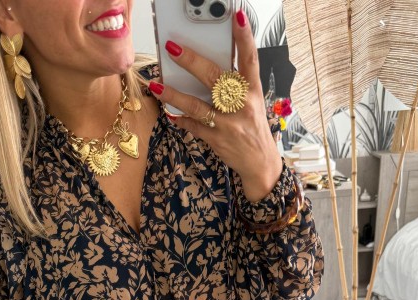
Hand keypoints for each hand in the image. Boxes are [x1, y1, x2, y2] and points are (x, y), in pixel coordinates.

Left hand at [149, 10, 281, 199]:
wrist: (260, 163)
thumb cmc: (253, 128)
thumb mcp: (252, 103)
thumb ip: (235, 86)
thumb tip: (209, 67)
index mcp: (252, 91)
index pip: (250, 59)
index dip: (245, 37)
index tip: (238, 16)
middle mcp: (241, 105)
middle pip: (215, 78)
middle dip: (192, 61)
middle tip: (173, 48)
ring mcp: (228, 124)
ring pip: (197, 105)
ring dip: (174, 94)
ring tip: (157, 84)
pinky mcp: (217, 139)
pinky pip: (194, 126)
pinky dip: (180, 119)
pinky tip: (169, 113)